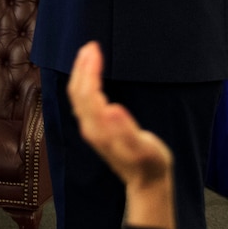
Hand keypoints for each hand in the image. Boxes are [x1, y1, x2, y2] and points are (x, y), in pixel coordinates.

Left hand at [69, 41, 175, 228]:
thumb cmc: (150, 164)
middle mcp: (90, 128)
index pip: (87, 92)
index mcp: (100, 129)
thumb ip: (126, 130)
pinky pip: (82, 101)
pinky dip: (84, 83)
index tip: (95, 48)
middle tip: (90, 45)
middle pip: (78, 92)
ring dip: (80, 73)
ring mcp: (91, 129)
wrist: (146, 183)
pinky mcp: (94, 129)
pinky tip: (90, 76)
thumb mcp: (144, 149)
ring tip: (88, 54)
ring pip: (77, 96)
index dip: (89, 69)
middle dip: (82, 66)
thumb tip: (112, 108)